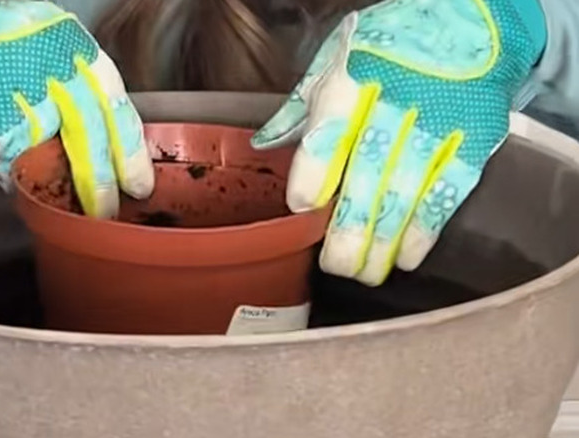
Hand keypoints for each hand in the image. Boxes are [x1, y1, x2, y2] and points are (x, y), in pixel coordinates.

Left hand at [253, 0, 543, 284]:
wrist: (473, 17)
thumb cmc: (394, 40)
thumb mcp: (339, 54)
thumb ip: (302, 103)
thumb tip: (265, 143)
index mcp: (357, 71)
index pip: (330, 127)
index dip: (315, 173)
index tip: (303, 208)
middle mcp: (401, 95)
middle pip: (370, 170)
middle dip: (352, 226)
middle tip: (335, 264)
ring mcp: (442, 118)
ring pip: (409, 190)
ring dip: (386, 239)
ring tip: (365, 273)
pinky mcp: (474, 138)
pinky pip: (448, 193)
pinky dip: (426, 229)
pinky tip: (407, 256)